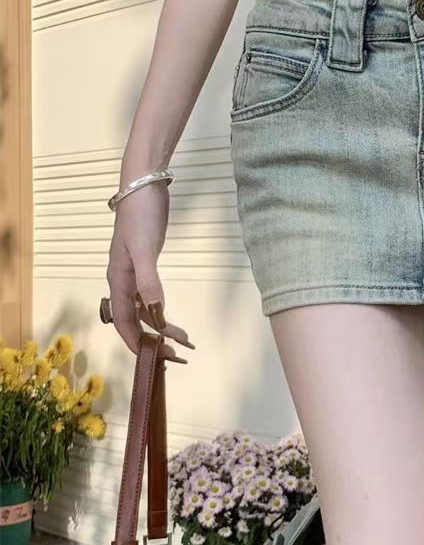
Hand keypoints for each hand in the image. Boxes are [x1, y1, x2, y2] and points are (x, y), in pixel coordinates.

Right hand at [105, 177, 194, 358]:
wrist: (144, 185)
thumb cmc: (140, 214)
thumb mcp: (144, 248)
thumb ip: (148, 281)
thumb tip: (156, 313)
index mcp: (119, 280)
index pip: (124, 321)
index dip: (136, 342)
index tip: (154, 360)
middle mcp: (123, 280)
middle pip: (135, 319)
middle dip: (153, 339)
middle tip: (178, 353)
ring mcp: (135, 271)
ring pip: (145, 308)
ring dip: (160, 325)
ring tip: (183, 339)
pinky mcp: (146, 262)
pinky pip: (150, 295)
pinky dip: (160, 308)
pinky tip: (170, 316)